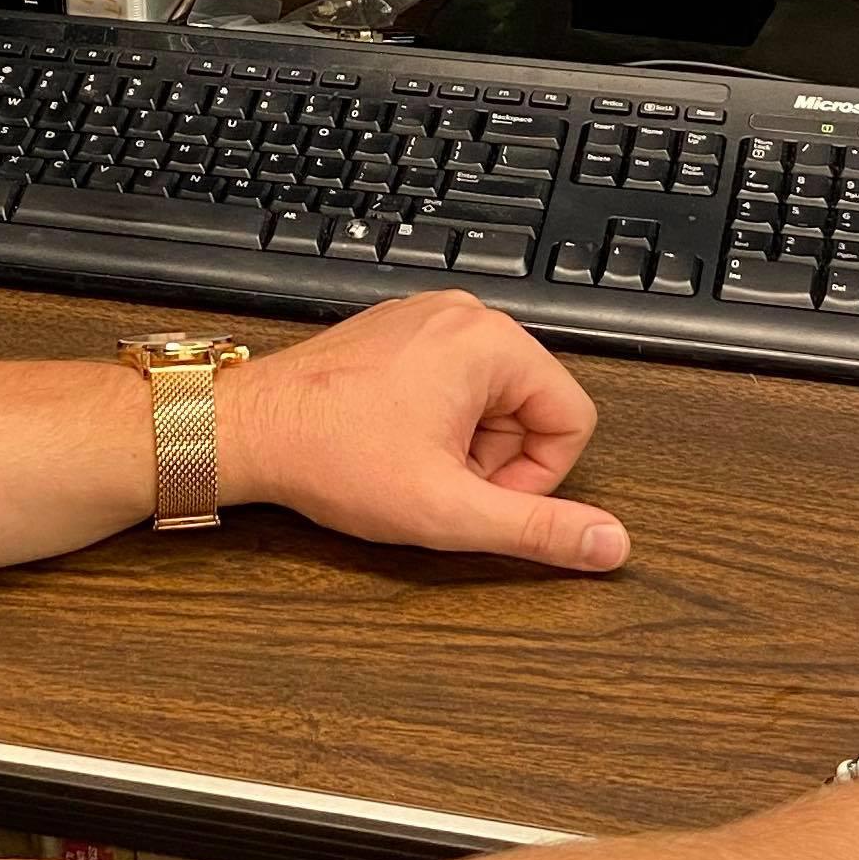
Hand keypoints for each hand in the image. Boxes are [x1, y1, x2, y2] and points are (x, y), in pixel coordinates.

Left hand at [223, 293, 629, 573]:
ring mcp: (427, 319)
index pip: (573, 419)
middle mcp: (464, 315)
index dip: (537, 477)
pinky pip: (451, 384)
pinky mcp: (399, 333)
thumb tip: (612, 544)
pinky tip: (391, 443)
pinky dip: (433, 423)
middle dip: (494, 460)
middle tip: (437, 482)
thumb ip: (539, 530)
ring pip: (491, 401)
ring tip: (408, 463)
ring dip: (463, 446)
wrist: (246, 431)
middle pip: (531, 408)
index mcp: (491, 342)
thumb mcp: (450, 511)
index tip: (482, 497)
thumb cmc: (331, 457)